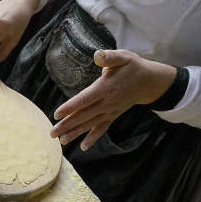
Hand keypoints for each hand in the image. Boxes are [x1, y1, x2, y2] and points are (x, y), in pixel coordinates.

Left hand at [51, 49, 176, 149]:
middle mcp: (107, 102)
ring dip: (75, 133)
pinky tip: (83, 147)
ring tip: (61, 140)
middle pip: (84, 115)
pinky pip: (102, 128)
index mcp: (106, 88)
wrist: (149, 82)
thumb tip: (97, 55)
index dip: (71, 106)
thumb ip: (109, 57)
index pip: (85, 99)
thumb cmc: (133, 67)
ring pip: (90, 124)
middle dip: (67, 125)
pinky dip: (93, 138)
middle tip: (51, 133)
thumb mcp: (123, 57)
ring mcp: (110, 111)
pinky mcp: (113, 115)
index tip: (57, 114)